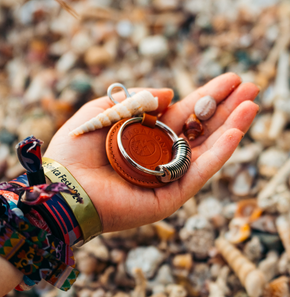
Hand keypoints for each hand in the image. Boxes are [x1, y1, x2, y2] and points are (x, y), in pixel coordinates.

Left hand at [44, 73, 258, 232]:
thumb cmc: (78, 147)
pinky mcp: (169, 197)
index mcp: (147, 135)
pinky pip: (197, 173)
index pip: (184, 114)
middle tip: (251, 88)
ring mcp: (167, 176)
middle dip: (225, 109)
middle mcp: (161, 154)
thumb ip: (138, 98)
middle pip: (200, 130)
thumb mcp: (105, 109)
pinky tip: (234, 133)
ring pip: (205, 150)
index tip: (230, 81)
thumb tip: (172, 93)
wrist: (63, 185)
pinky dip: (217, 154)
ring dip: (230, 127)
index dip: (206, 97)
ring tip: (252, 105)